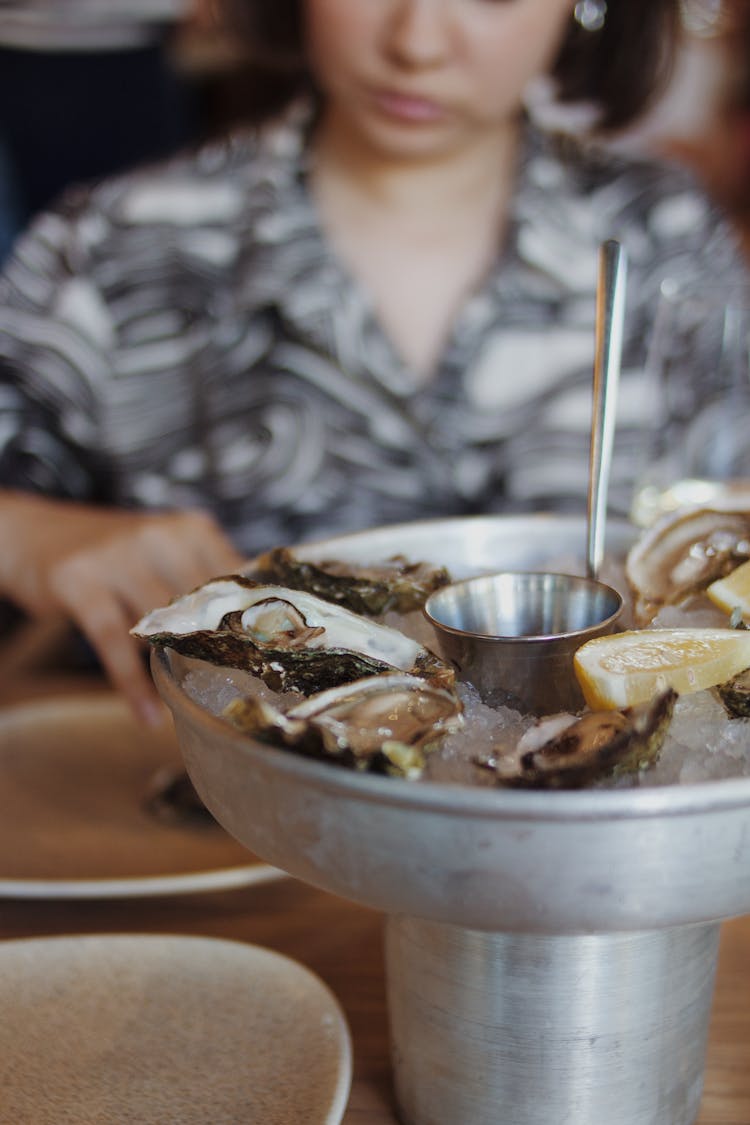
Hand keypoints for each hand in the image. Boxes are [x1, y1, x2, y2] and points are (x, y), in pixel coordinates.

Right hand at [0, 492, 244, 724]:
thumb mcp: (165, 551)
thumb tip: (259, 628)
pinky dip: (132, 684)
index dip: (254, 621)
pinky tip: (146, 716)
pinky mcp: (81, 581)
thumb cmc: (115, 555)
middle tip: (239, 693)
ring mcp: (118, 556)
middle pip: (203, 605)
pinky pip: (114, 642)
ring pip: (162, 624)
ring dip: (178, 670)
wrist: (35, 535)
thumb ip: (205, 581)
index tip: (273, 659)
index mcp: (191, 529)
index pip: (236, 579)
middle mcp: (159, 536)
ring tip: (195, 705)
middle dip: (221, 650)